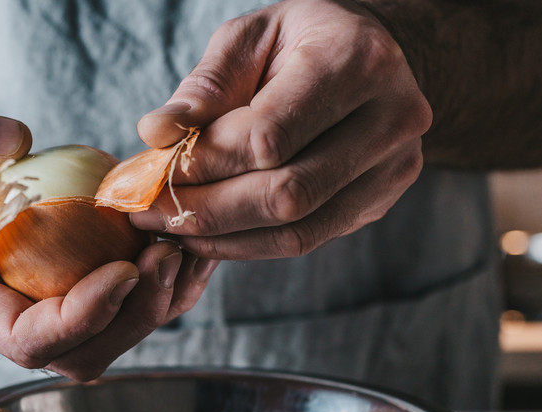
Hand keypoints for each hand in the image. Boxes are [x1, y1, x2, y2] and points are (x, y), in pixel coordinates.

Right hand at [0, 104, 217, 380]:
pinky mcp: (66, 294)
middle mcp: (7, 321)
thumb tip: (17, 140)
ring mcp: (40, 313)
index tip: (123, 269)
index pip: (26, 340)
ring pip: (110, 338)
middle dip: (133, 314)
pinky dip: (160, 284)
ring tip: (185, 244)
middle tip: (168, 251)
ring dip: (156, 302)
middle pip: (81, 352)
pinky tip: (184, 240)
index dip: (80, 318)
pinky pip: (121, 308)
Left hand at [134, 0, 431, 259]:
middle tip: (148, 213)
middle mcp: (391, 117)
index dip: (204, 163)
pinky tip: (207, 236)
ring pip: (297, 229)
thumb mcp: (250, 38)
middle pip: (287, 192)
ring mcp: (393, 167)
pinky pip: (306, 240)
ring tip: (169, 227)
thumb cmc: (299, 41)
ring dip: (222, 237)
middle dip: (207, 209)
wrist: (371, 58)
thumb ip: (205, 85)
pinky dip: (248, 245)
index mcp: (356, 60)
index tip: (152, 173)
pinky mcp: (380, 201)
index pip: (268, 136)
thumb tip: (155, 134)